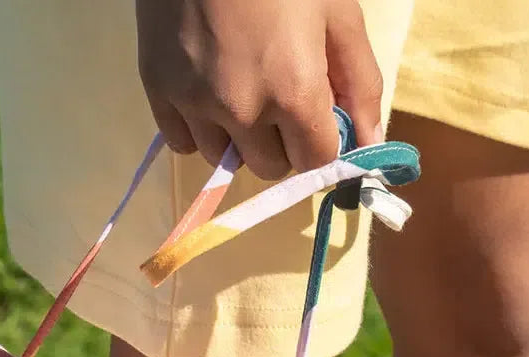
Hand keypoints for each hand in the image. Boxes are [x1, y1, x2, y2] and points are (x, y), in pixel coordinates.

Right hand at [135, 0, 383, 180]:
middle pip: (269, 168)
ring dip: (237, 137)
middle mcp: (242, 110)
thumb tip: (370, 141)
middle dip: (281, 143)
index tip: (319, 121)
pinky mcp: (158, 90)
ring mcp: (194, 103)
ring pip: (224, 159)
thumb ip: (358, 83)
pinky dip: (198, 128)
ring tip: (239, 87)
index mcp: (294, 92)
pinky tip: (207, 90)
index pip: (315, 162)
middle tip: (279, 97)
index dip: (322, 143)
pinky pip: (182, 142)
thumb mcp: (337, 12)